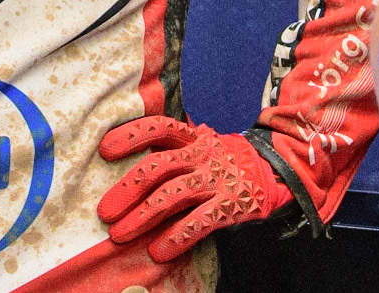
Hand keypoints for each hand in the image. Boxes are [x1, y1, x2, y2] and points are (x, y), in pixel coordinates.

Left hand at [96, 118, 292, 261]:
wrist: (273, 171)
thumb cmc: (223, 160)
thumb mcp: (200, 143)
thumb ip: (171, 146)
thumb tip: (123, 153)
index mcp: (192, 138)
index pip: (159, 127)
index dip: (131, 136)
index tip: (105, 150)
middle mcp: (202, 155)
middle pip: (159, 167)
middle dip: (128, 189)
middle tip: (105, 212)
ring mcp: (216, 180)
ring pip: (174, 195)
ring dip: (143, 216)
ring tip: (120, 234)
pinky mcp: (229, 205)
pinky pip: (199, 222)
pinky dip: (177, 237)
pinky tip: (159, 250)